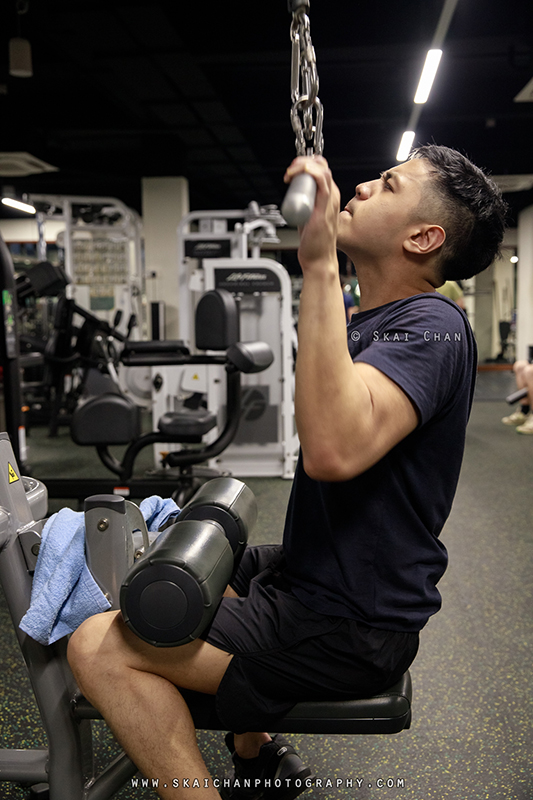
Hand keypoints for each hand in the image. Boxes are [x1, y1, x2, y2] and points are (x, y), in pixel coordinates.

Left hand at [284, 156, 340, 271]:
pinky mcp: (325, 209)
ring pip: (322, 171)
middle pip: (321, 166)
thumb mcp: (307, 215)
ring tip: (290, 175)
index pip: (321, 169)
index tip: (291, 172)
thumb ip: (305, 205)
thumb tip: (293, 196)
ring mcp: (331, 202)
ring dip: (304, 166)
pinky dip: (312, 173)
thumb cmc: (313, 241)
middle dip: (303, 162)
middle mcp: (333, 196)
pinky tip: (300, 173)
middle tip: (289, 172)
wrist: (318, 259)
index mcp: (329, 196)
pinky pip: (323, 183)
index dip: (305, 164)